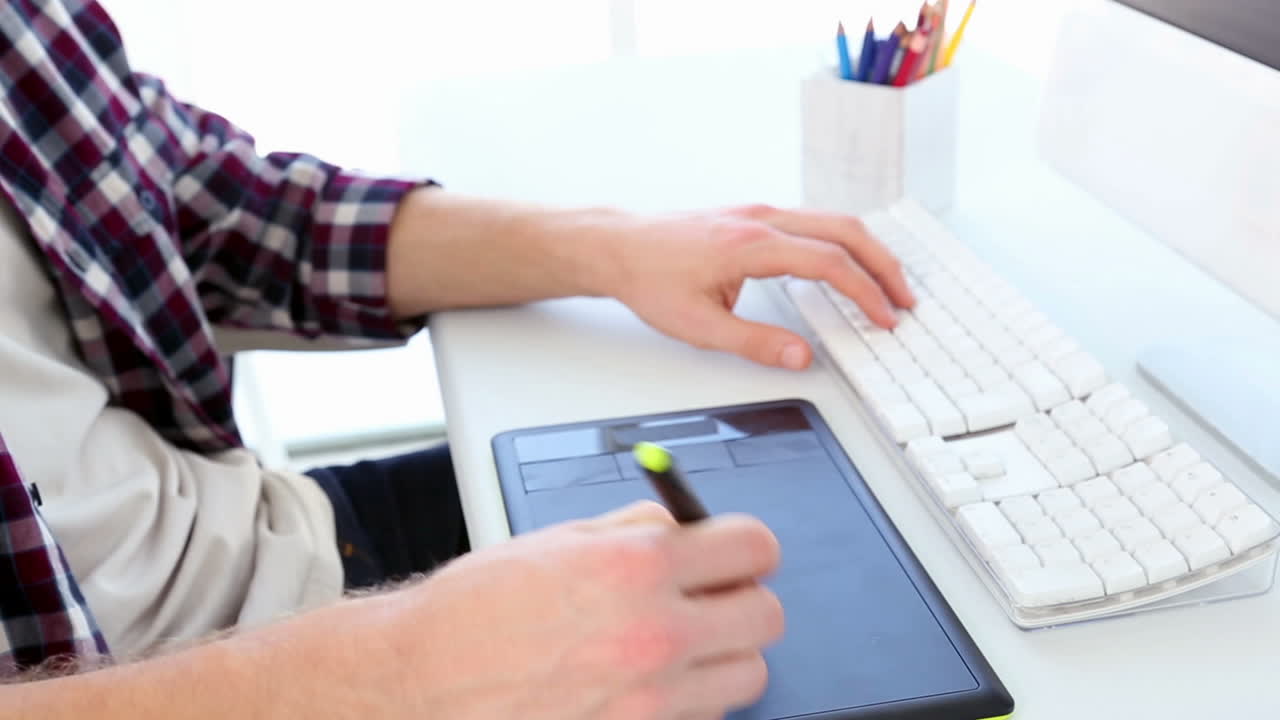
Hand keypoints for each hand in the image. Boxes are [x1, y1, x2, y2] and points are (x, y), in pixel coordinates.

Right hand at [383, 501, 783, 719]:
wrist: (424, 683)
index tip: (736, 553)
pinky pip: (706, 718)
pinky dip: (690, 702)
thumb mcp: (560, 542)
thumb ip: (637, 532)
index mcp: (637, 567)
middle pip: (767, 617)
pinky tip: (646, 686)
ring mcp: (653, 701)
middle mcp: (655, 635)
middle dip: (742, 601)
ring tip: (675, 648)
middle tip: (710, 599)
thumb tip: (688, 528)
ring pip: (749, 676)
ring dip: (722, 657)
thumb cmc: (478, 611)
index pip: (755, 547)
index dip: (746, 547)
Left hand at [607, 204, 914, 369]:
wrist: (618, 246)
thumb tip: (801, 357)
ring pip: (832, 220)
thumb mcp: (698, 326)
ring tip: (887, 285)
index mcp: (750, 244)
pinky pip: (813, 220)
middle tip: (906, 300)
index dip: (865, 292)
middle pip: (845, 231)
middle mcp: (761, 218)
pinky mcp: (754, 214)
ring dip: (866, 251)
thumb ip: (754, 343)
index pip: (828, 262)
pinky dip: (842, 242)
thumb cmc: (650, 279)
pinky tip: (848, 264)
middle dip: (883, 266)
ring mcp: (759, 211)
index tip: (885, 317)